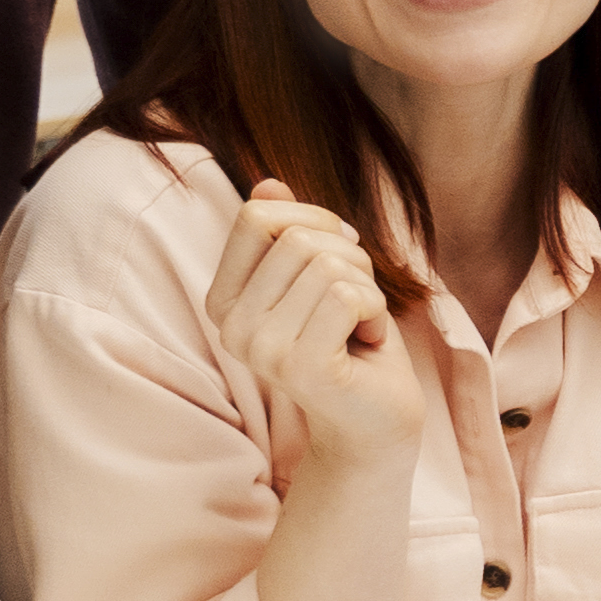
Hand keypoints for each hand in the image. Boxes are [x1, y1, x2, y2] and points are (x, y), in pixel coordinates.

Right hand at [201, 183, 403, 466]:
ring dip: (366, 288)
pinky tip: (369, 343)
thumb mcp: (317, 278)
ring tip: (361, 326)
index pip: (257, 215)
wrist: (375, 418)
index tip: (340, 253)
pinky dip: (376, 311)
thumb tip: (268, 183)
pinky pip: (348, 295)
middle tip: (357, 303)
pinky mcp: (300, 366)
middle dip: (349, 258)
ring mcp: (261, 349)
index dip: (312, 219)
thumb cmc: (349, 342)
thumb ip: (287, 233)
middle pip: (298, 238)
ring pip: (328, 264)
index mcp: (224, 301)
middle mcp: (231, 327)